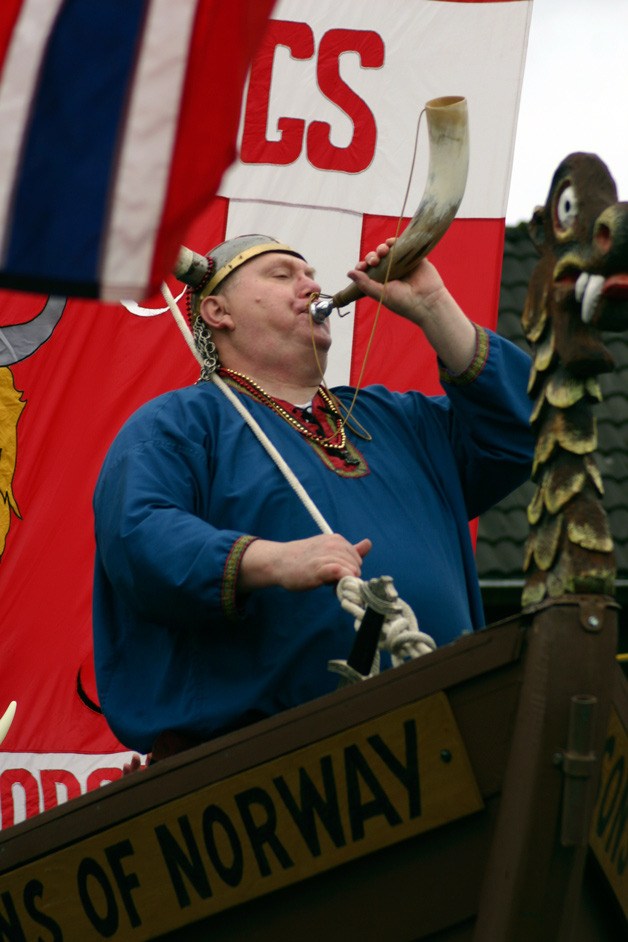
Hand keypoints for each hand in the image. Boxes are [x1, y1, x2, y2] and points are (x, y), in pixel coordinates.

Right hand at [240, 534, 371, 591]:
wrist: (279, 561)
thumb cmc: (303, 559)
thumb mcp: (327, 551)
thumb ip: (350, 549)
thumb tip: (369, 543)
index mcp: (337, 540)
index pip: (358, 558)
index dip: (350, 569)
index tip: (337, 575)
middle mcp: (334, 545)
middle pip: (357, 565)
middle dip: (349, 576)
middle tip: (332, 582)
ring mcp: (328, 555)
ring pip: (352, 570)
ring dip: (345, 582)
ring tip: (329, 584)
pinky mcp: (321, 568)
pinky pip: (343, 573)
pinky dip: (343, 582)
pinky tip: (332, 587)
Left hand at [347, 239, 446, 326]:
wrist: (427, 301)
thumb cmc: (403, 302)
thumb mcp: (381, 294)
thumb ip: (365, 284)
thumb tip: (349, 273)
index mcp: (382, 282)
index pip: (369, 270)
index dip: (363, 266)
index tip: (362, 267)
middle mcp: (391, 272)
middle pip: (377, 258)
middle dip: (372, 256)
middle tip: (375, 261)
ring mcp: (403, 264)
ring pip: (389, 250)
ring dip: (382, 248)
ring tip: (383, 251)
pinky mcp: (414, 257)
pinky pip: (404, 245)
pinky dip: (396, 241)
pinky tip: (391, 242)